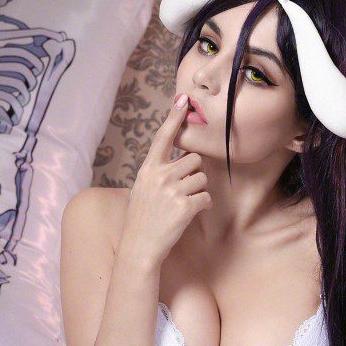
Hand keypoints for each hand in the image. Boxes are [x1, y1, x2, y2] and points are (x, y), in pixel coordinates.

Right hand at [121, 93, 211, 265]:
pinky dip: (203, 205)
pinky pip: (206, 197)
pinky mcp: (185, 206)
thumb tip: (183, 159)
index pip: (163, 137)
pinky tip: (190, 214)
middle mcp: (159, 176)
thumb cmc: (143, 218)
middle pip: (194, 159)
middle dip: (194, 173)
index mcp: (148, 169)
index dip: (174, 117)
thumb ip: (159, 172)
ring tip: (183, 203)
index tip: (183, 99)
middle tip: (182, 190)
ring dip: (199, 190)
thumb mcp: (143, 188)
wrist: (139, 247)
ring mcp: (172, 191)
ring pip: (202, 178)